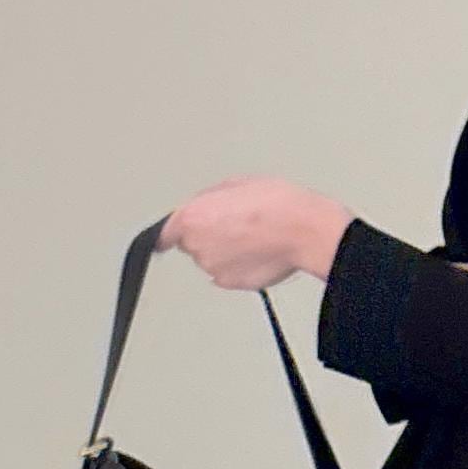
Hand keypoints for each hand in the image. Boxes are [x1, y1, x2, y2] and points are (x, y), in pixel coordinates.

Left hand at [155, 174, 353, 290]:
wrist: (303, 230)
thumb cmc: (276, 204)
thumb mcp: (235, 184)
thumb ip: (209, 200)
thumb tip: (206, 208)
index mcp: (192, 218)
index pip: (164, 233)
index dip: (169, 234)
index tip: (164, 240)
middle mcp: (197, 247)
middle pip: (192, 244)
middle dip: (209, 235)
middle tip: (237, 225)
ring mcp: (214, 269)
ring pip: (212, 260)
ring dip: (226, 252)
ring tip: (253, 238)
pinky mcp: (232, 284)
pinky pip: (228, 274)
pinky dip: (238, 267)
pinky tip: (258, 253)